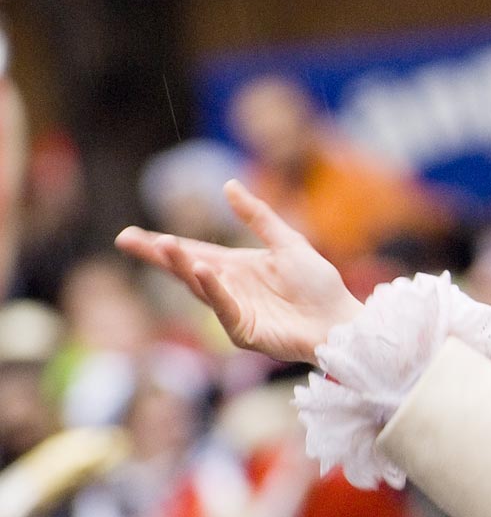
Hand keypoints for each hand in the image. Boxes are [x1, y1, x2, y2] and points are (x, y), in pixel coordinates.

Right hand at [116, 181, 363, 364]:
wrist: (340, 320)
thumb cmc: (318, 285)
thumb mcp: (287, 242)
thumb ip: (258, 217)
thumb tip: (228, 185)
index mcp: (236, 268)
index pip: (193, 252)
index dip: (164, 244)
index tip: (132, 235)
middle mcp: (229, 288)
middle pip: (185, 269)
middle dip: (157, 254)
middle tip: (125, 239)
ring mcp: (233, 311)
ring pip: (200, 286)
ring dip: (182, 265)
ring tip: (163, 244)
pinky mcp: (243, 331)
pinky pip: (224, 307)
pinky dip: (213, 289)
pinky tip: (201, 270)